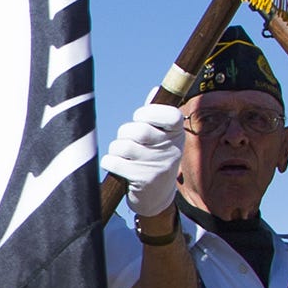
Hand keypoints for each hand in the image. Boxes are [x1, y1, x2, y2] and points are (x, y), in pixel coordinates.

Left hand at [106, 103, 183, 220]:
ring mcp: (158, 165)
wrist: (156, 197)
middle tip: (129, 141)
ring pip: (123, 145)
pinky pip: (114, 161)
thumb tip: (156, 90)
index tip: (142, 119)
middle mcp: (171, 149)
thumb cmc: (155, 159)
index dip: (149, 113)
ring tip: (124, 156)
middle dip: (126, 133)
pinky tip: (118, 167)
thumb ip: (157, 115)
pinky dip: (110, 162)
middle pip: (138, 129)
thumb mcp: (162, 138)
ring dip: (116, 149)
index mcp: (177, 134)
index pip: (170, 114)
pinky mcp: (143, 179)